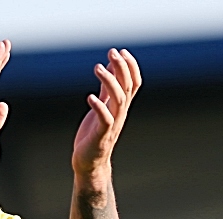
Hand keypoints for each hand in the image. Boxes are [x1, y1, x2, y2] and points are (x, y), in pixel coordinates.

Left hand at [72, 48, 141, 181]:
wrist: (88, 162)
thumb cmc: (94, 135)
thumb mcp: (101, 108)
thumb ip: (106, 90)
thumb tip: (109, 68)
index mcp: (121, 107)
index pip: (133, 83)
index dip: (130, 67)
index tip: (121, 51)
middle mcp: (120, 114)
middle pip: (127, 87)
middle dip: (121, 68)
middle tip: (112, 52)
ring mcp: (112, 125)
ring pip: (118, 100)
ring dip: (109, 82)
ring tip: (97, 68)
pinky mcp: (101, 136)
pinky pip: (105, 120)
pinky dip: (99, 107)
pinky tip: (90, 97)